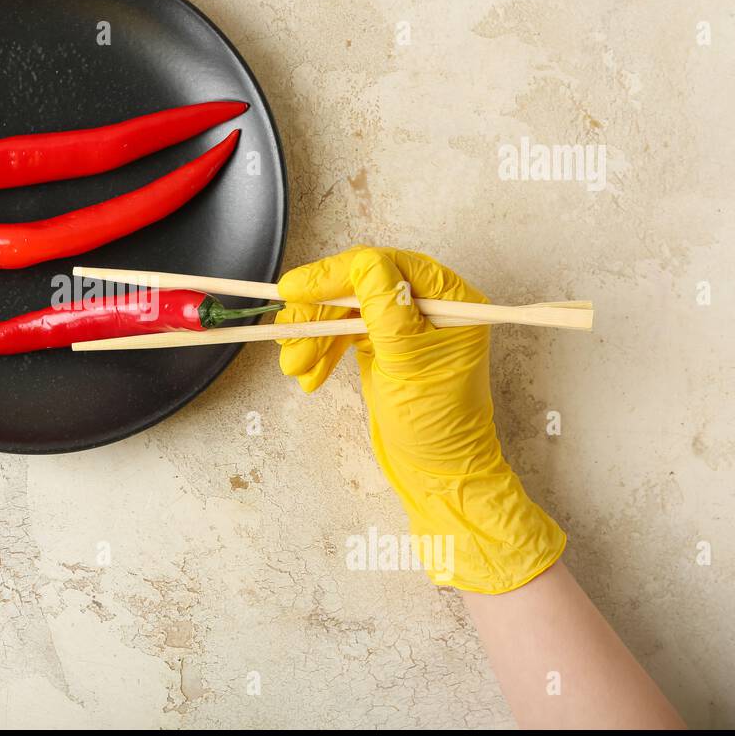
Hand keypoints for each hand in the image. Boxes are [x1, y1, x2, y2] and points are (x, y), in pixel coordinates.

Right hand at [276, 246, 564, 593]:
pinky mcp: (382, 343)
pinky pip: (342, 333)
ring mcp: (402, 324)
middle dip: (318, 314)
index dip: (335, 275)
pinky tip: (307, 375)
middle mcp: (427, 304)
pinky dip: (321, 351)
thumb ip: (387, 311)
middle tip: (286, 338)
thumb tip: (365, 264)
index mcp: (448, 299)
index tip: (294, 291)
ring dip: (312, 336)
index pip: (383, 266)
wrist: (437, 471)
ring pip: (344, 311)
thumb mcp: (409, 365)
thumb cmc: (436, 424)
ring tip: (294, 367)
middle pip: (357, 287)